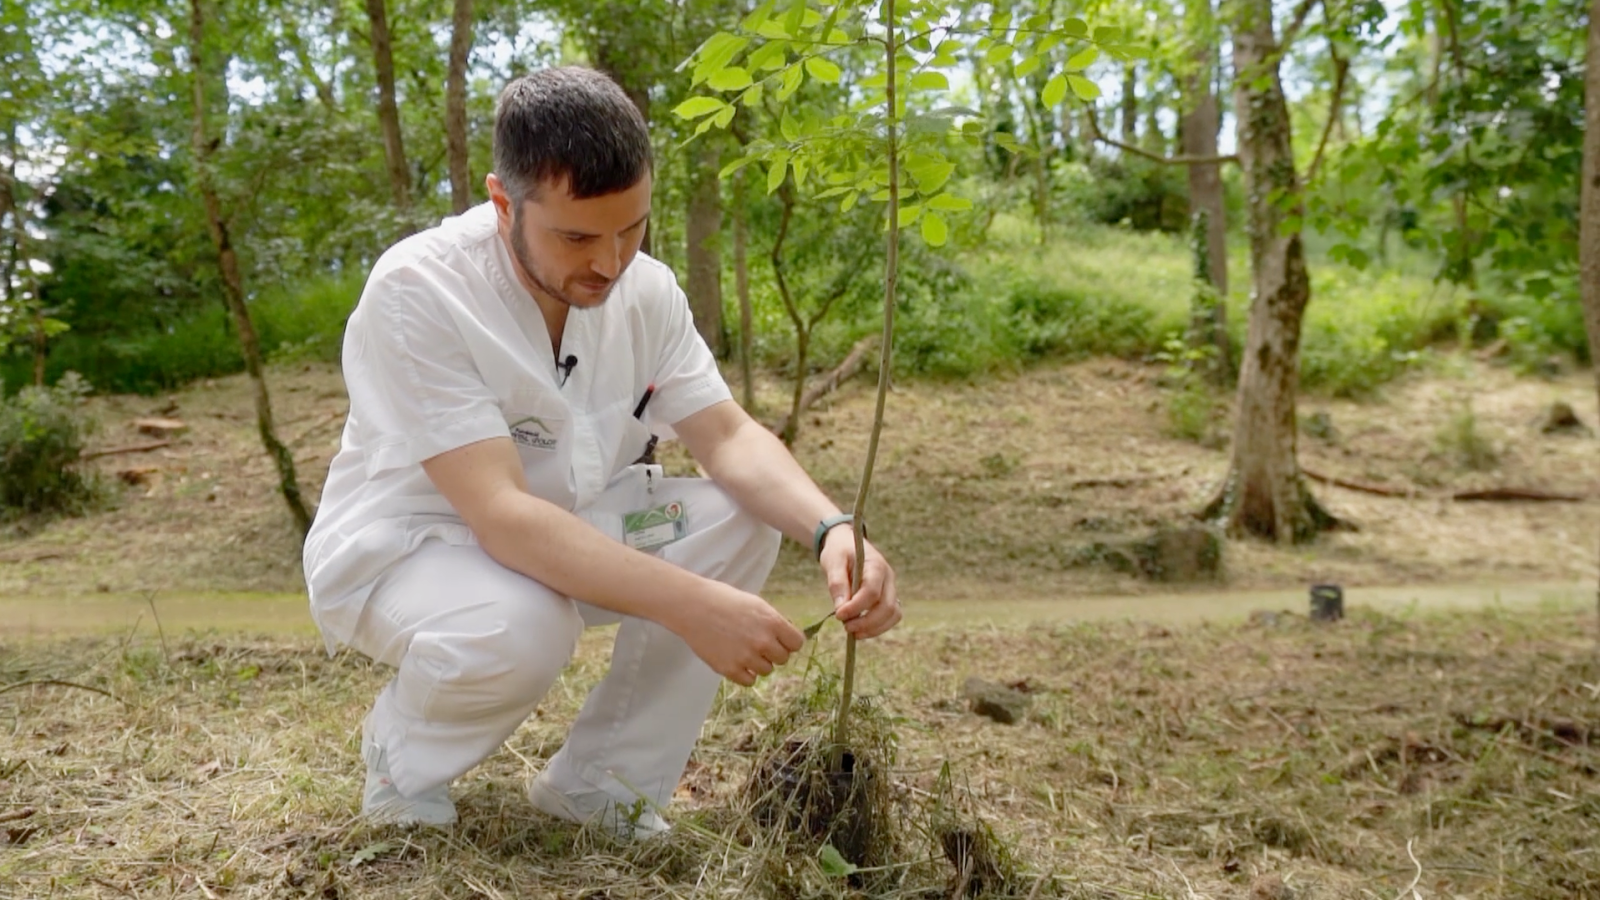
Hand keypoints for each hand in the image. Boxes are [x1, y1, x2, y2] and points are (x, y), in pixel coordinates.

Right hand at [671, 584, 805, 686]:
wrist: (692, 607)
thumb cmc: (723, 600)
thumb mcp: (756, 604)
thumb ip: (773, 622)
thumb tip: (786, 638)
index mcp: (772, 622)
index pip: (797, 643)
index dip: (788, 641)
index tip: (780, 640)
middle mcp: (763, 641)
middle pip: (783, 659)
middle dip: (773, 652)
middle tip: (757, 643)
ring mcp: (746, 657)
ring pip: (766, 670)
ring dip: (758, 662)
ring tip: (742, 649)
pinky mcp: (730, 669)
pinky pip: (749, 681)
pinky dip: (744, 673)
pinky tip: (735, 659)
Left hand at [820, 527, 900, 639]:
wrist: (846, 543)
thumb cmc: (839, 551)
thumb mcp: (833, 561)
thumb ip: (837, 584)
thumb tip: (840, 609)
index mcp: (876, 565)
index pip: (872, 591)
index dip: (856, 607)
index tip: (838, 615)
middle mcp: (888, 577)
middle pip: (887, 606)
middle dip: (867, 622)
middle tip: (846, 627)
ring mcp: (891, 588)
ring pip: (893, 614)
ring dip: (874, 628)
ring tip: (852, 632)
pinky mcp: (888, 597)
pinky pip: (890, 617)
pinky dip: (877, 627)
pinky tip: (860, 630)